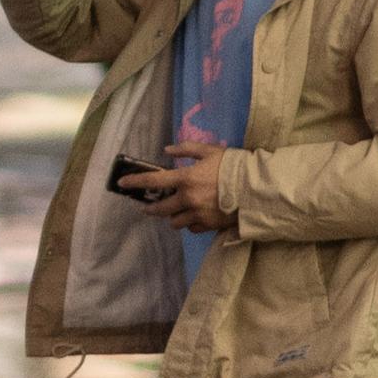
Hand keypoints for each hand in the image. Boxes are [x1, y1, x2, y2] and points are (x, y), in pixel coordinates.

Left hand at [120, 133, 236, 231]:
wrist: (256, 188)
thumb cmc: (233, 165)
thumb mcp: (210, 151)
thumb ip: (186, 149)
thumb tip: (167, 150)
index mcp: (185, 179)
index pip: (153, 182)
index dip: (134, 182)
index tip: (121, 183)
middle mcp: (188, 199)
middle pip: (160, 209)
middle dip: (152, 208)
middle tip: (148, 206)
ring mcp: (198, 214)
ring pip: (175, 221)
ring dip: (173, 216)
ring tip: (177, 211)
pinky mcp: (209, 225)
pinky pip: (192, 228)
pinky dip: (191, 223)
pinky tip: (195, 216)